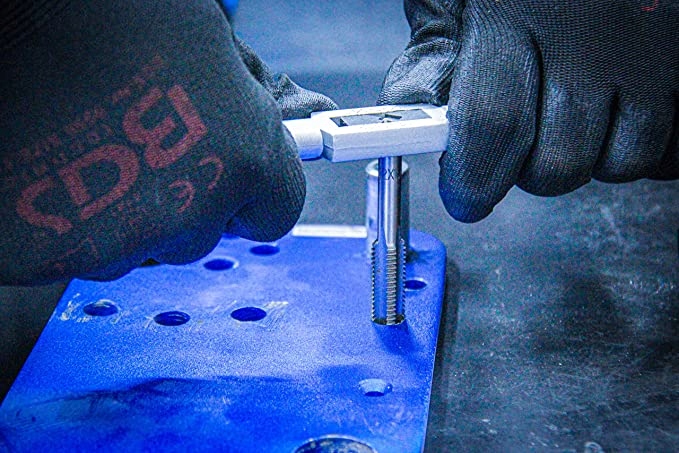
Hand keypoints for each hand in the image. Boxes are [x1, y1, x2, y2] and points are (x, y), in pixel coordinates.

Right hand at [0, 0, 333, 284]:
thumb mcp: (212, 46)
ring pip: (137, 249)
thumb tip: (306, 116)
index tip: (233, 178)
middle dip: (184, 199)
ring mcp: (110, 242)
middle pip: (202, 235)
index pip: (275, 212)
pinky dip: (64, 224)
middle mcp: (185, 212)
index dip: (253, 192)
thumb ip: (257, 101)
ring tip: (91, 147)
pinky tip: (51, 171)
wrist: (14, 11)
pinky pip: (72, 254)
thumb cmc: (113, 13)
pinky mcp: (37, 255)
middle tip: (143, 145)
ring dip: (124, 214)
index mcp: (242, 159)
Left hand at [379, 0, 677, 221]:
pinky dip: (637, 145)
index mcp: (517, 8)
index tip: (464, 196)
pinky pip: (667, 146)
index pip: (492, 124)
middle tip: (516, 147)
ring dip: (586, 159)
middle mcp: (591, 33)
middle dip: (526, 173)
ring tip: (570, 119)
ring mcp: (650, 47)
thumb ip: (435, 47)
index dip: (472, 178)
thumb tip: (411, 108)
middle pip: (557, 161)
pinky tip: (614, 116)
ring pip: (619, 163)